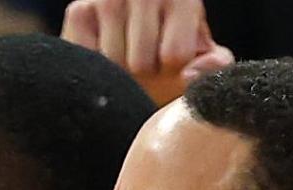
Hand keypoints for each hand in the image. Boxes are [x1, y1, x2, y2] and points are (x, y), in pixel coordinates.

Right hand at [61, 0, 235, 105]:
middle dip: (147, 75)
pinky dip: (99, 67)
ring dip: (122, 73)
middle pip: (141, 63)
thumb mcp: (206, 57)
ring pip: (114, 64)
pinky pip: (88, 58)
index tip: (174, 62)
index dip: (174, 71)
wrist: (142, 33)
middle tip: (150, 65)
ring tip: (131, 59)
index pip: (174, 54)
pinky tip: (110, 56)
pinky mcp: (78, 11)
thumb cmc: (177, 49)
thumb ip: (214, 68)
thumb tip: (187, 75)